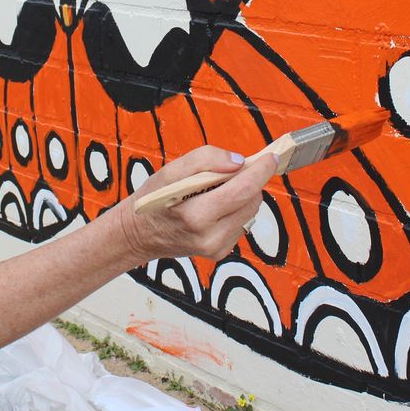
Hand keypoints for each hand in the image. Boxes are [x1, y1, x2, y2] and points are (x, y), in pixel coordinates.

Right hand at [114, 145, 274, 264]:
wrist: (138, 235)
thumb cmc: (152, 200)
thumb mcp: (170, 171)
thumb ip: (205, 160)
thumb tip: (238, 161)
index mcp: (195, 215)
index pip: (242, 190)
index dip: (260, 171)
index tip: (271, 157)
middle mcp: (209, 236)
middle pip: (251, 201)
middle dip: (250, 180)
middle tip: (235, 169)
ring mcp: (216, 248)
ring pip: (250, 213)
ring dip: (243, 195)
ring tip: (219, 189)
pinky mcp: (220, 253)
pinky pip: (242, 224)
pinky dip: (235, 210)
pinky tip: (215, 207)